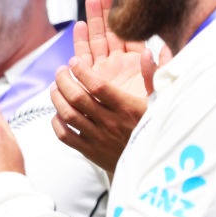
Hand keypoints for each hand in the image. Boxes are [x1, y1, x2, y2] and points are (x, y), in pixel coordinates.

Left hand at [50, 0, 148, 173]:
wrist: (151, 165)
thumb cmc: (153, 127)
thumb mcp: (160, 101)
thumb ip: (154, 75)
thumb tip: (149, 51)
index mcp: (126, 108)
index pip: (98, 86)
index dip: (82, 72)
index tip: (74, 62)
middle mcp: (110, 122)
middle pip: (77, 98)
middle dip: (63, 80)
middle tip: (60, 71)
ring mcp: (97, 138)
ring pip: (68, 114)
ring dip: (57, 98)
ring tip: (55, 87)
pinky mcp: (89, 151)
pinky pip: (65, 135)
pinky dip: (56, 121)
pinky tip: (57, 111)